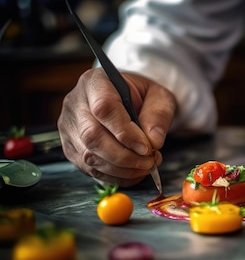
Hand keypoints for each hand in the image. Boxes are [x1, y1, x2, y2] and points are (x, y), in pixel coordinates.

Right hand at [58, 68, 175, 186]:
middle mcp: (75, 104)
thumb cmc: (143, 96)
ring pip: (89, 157)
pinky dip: (115, 177)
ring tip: (145, 166)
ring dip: (121, 169)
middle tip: (149, 162)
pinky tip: (133, 172)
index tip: (147, 147)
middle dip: (124, 156)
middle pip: (92, 136)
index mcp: (95, 83)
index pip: (104, 108)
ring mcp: (69, 128)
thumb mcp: (159, 97)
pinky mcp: (71, 149)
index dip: (125, 132)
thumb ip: (158, 115)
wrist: (129, 101)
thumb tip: (154, 142)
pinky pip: (90, 170)